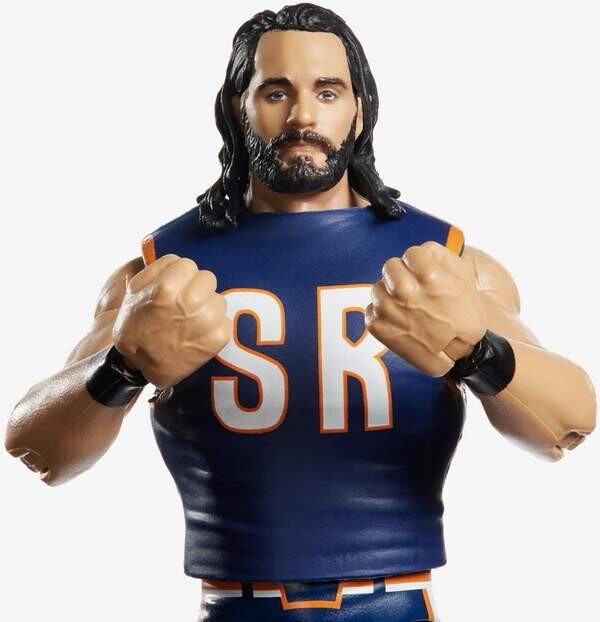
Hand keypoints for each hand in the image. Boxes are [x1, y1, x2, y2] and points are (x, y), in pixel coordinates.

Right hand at [111, 254, 231, 387]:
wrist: (137, 365)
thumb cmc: (135, 325)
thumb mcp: (135, 290)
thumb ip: (158, 268)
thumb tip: (179, 259)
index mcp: (167, 286)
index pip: (189, 265)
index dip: (182, 276)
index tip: (176, 288)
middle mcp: (189, 302)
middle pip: (208, 279)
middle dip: (197, 289)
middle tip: (186, 303)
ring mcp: (206, 321)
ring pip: (219, 299)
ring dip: (208, 307)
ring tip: (192, 320)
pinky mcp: (218, 338)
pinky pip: (226, 320)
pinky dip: (215, 327)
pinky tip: (199, 334)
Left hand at [365, 241, 486, 376]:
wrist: (458, 357)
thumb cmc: (464, 316)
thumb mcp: (465, 278)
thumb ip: (442, 256)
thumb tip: (422, 249)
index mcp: (428, 276)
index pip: (411, 253)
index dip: (418, 263)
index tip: (424, 275)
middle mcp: (404, 291)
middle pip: (390, 266)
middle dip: (403, 275)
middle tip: (415, 290)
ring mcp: (387, 308)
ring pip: (379, 286)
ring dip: (390, 293)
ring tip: (408, 308)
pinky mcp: (376, 324)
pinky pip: (372, 306)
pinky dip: (383, 312)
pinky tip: (400, 320)